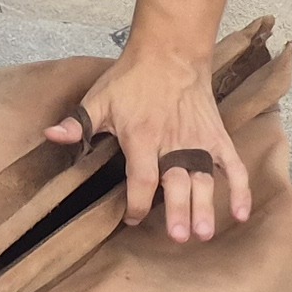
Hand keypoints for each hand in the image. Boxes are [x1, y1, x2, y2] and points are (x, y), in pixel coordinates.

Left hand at [43, 43, 253, 245]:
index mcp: (141, 137)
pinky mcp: (218, 137)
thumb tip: (51, 136)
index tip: (131, 220)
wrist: (169, 54)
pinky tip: (240, 213)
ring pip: (205, 179)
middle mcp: (173, 143)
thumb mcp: (97, 99)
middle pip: (176, 182)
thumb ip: (77, 123)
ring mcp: (198, 141)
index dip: (136, 202)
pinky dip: (240, 189)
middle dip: (178, 211)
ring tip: (203, 234)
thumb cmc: (130, 80)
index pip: (141, 178)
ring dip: (206, 207)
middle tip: (178, 237)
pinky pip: (233, 165)